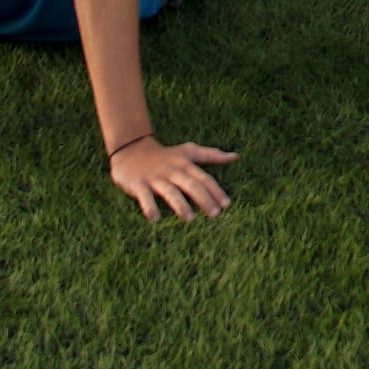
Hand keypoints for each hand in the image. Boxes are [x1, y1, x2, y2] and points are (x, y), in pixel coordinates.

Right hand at [108, 137, 237, 220]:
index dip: (216, 190)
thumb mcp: (188, 151)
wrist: (132, 150)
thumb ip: (211, 155)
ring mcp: (155, 178)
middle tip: (215, 214)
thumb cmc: (165, 155)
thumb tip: (236, 157)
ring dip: (180, 204)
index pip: (203, 178)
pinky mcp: (138, 184)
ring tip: (190, 218)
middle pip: (191, 184)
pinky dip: (150, 207)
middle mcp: (172, 170)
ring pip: (170, 191)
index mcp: (185, 164)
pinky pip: (144, 197)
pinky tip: (155, 219)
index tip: (227, 204)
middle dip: (204, 199)